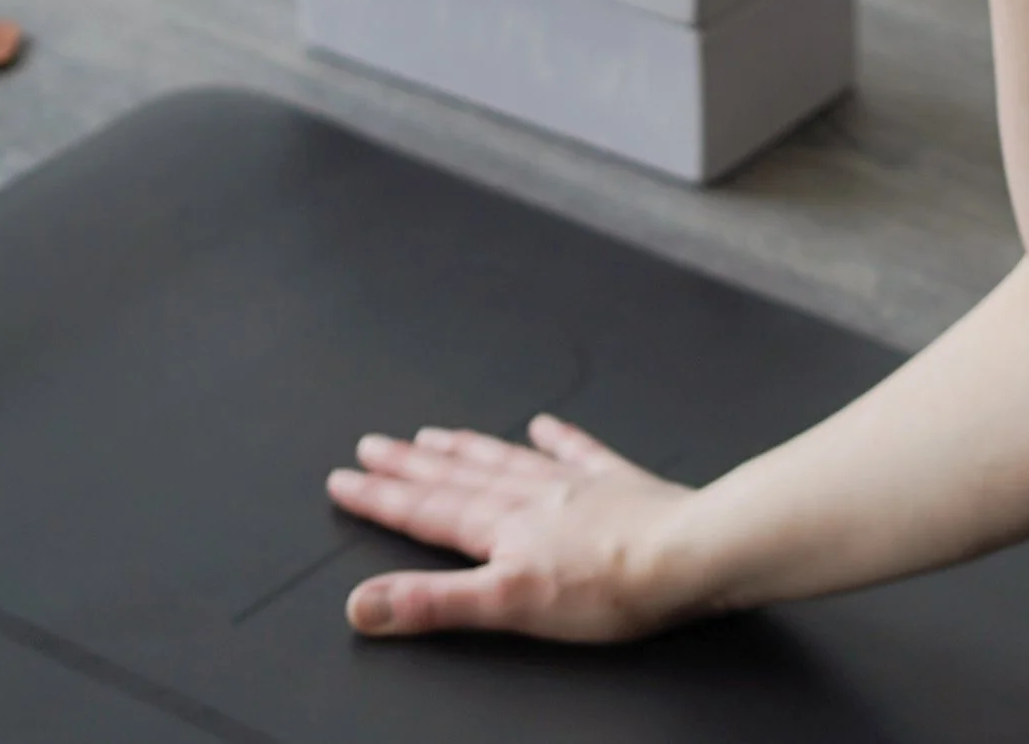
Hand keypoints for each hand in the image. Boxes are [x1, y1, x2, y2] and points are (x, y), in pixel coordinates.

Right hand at [326, 413, 700, 640]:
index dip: (382, 497)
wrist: (685, 554)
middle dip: (411, 465)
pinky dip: (558, 437)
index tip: (344, 479)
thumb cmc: (605, 588)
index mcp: (504, 527)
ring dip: (467, 448)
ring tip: (436, 434)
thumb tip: (364, 604)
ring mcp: (575, 485)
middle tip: (373, 444)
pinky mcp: (618, 484)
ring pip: (507, 460)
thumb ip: (433, 602)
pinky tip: (546, 423)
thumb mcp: (506, 605)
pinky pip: (579, 451)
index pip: (428, 511)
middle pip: (459, 476)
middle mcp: (533, 495)